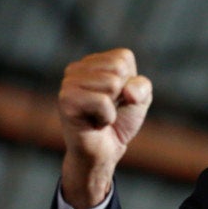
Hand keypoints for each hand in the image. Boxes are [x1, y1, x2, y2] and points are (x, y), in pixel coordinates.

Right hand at [58, 48, 151, 208]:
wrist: (105, 151)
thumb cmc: (120, 121)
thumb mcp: (140, 99)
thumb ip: (142, 86)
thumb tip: (127, 91)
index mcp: (94, 62)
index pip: (123, 57)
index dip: (130, 82)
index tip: (119, 98)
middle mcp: (77, 68)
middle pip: (118, 68)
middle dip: (122, 94)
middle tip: (109, 108)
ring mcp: (68, 83)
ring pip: (111, 83)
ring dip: (113, 107)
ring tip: (100, 115)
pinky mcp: (66, 100)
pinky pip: (102, 102)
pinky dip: (107, 117)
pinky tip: (95, 123)